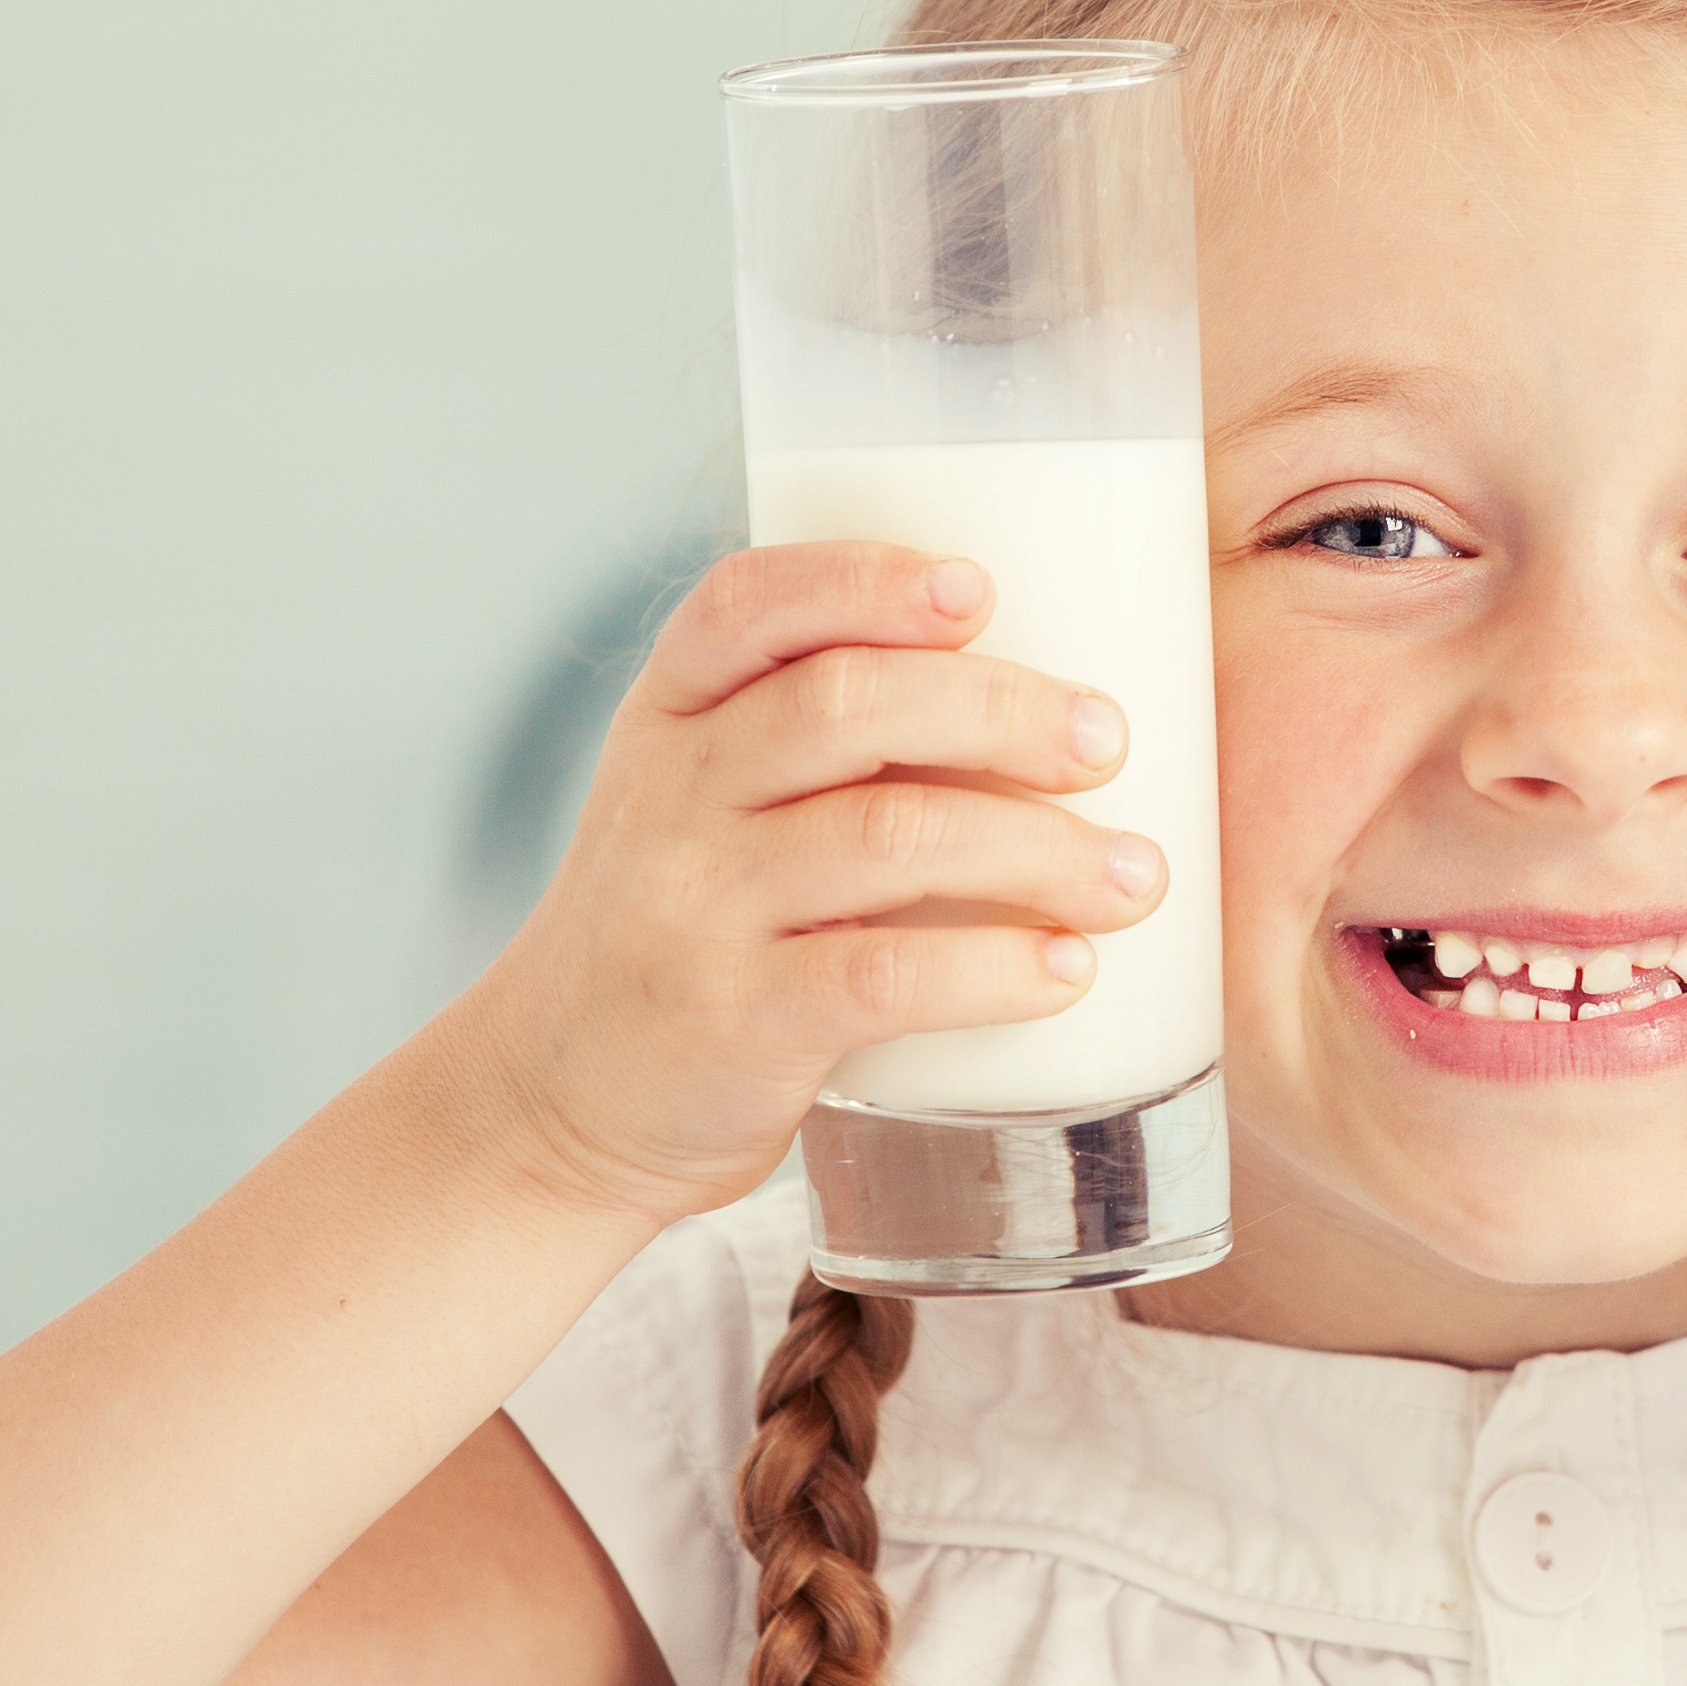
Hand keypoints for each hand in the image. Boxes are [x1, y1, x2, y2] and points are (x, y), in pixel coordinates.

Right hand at [451, 542, 1167, 1229]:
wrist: (551, 1103)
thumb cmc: (682, 937)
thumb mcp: (700, 810)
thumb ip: (814, 750)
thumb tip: (1044, 706)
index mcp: (671, 718)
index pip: (746, 605)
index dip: (864, 582)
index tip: (977, 588)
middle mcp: (673, 795)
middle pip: (846, 707)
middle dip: (1000, 710)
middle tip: (1105, 740)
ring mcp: (698, 908)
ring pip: (888, 838)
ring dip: (1037, 849)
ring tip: (1134, 875)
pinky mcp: (737, 1020)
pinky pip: (884, 973)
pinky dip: (994, 967)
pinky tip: (1068, 969)